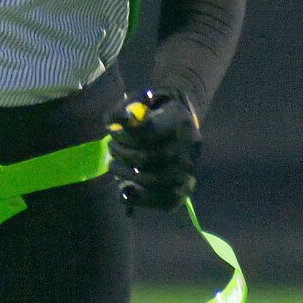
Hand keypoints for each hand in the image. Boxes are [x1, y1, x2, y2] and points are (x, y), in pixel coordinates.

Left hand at [107, 88, 201, 210]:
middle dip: (121, 154)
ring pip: (155, 181)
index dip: (124, 135)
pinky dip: (140, 199)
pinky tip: (124, 192)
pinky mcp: (187, 189)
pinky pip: (166, 201)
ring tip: (113, 166)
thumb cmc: (153, 113)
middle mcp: (191, 146)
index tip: (111, 130)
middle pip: (147, 158)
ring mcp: (191, 169)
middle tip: (111, 148)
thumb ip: (123, 110)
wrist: (180, 126)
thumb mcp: (140, 101)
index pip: (147, 133)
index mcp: (180, 120)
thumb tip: (114, 122)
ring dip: (125, 175)